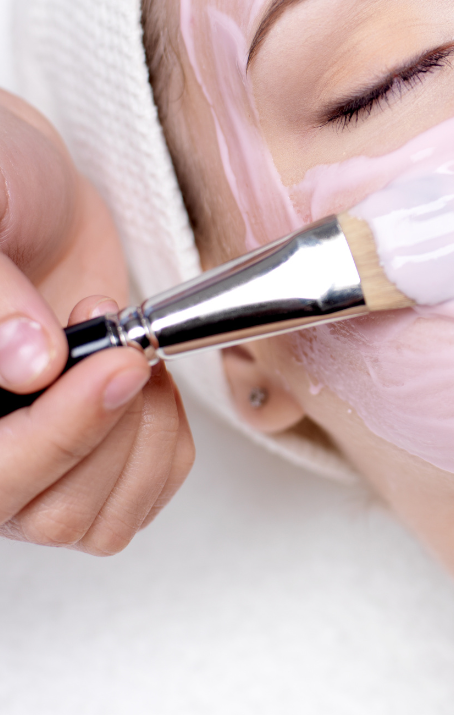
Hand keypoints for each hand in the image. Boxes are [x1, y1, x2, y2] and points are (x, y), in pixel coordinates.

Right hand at [0, 91, 193, 553]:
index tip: (116, 365)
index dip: (58, 436)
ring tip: (130, 354)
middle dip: (110, 429)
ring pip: (96, 519)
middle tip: (128, 350)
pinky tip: (150, 384)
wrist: (32, 195)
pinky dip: (165, 444)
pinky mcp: (83, 456)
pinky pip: (137, 498)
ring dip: (142, 434)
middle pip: (48, 513)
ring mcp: (28, 463)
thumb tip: (26, 364)